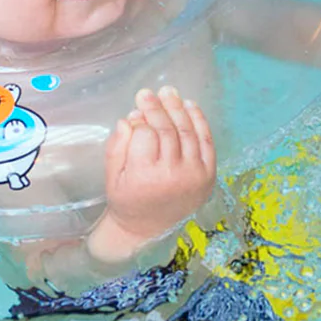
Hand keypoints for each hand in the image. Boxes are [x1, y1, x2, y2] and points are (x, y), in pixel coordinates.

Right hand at [90, 87, 215, 259]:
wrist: (148, 228)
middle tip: (147, 93)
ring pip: (187, 132)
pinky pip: (206, 142)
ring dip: (177, 108)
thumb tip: (128, 119)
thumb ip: (117, 146)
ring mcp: (194, 175)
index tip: (134, 111)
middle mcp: (173, 175)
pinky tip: (189, 106)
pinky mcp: (208, 176)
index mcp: (145, 176)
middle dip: (156, 107)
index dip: (139, 120)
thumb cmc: (127, 199)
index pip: (145, 135)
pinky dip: (199, 121)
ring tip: (168, 92)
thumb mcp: (111, 175)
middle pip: (167, 130)